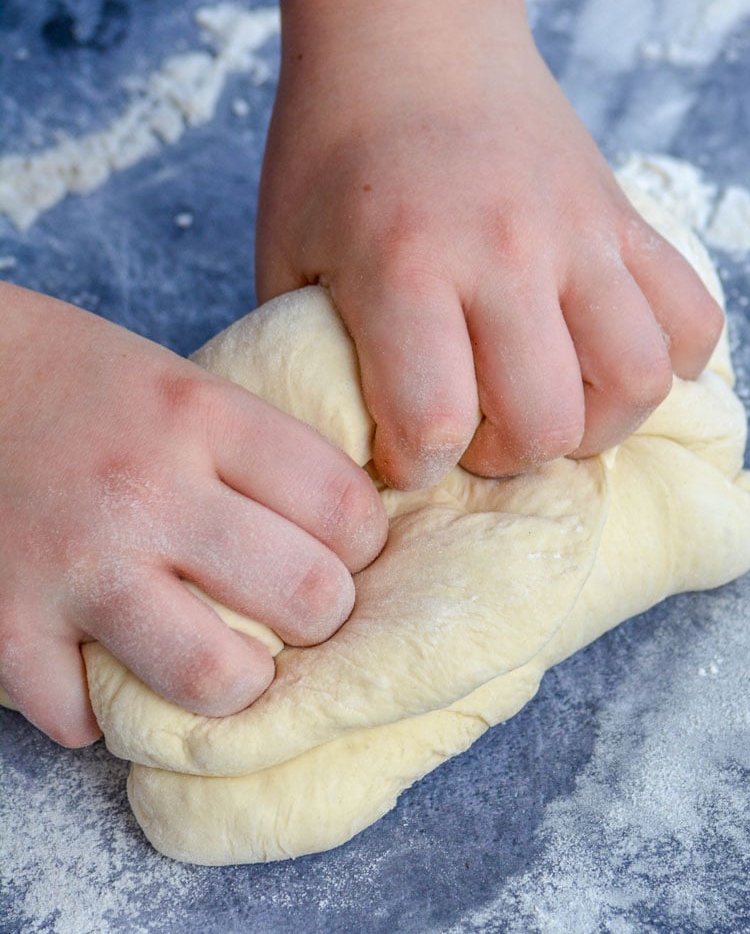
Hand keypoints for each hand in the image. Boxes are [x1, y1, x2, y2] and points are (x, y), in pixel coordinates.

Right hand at [0, 284, 386, 745]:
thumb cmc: (81, 382)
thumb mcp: (184, 384)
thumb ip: (258, 451)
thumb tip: (343, 529)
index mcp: (200, 415)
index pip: (342, 504)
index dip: (365, 541)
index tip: (347, 548)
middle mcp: (145, 490)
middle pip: (304, 595)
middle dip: (323, 615)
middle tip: (302, 609)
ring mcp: (75, 565)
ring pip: (214, 676)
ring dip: (238, 683)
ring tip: (230, 662)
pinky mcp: (5, 625)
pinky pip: (86, 716)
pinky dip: (105, 708)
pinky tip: (110, 668)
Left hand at [256, 0, 722, 488]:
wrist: (411, 34)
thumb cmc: (335, 147)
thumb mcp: (286, 252)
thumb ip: (313, 351)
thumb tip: (348, 434)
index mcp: (405, 266)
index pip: (434, 423)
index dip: (414, 467)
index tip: (403, 453)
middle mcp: (504, 254)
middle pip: (547, 422)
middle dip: (505, 456)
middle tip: (476, 432)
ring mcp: (579, 234)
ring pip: (639, 381)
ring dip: (596, 425)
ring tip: (554, 407)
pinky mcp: (625, 216)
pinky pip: (693, 317)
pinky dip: (671, 362)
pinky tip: (615, 361)